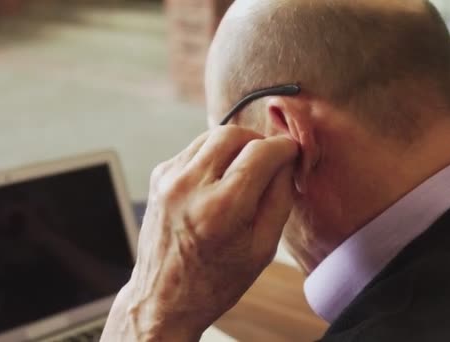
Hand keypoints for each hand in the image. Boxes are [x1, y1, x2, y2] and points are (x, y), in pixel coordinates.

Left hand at [102, 126, 298, 340]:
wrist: (164, 299)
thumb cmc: (216, 281)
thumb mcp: (263, 248)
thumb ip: (280, 197)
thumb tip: (287, 160)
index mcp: (221, 209)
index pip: (261, 152)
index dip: (283, 147)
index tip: (291, 152)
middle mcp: (189, 187)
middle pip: (233, 133)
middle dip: (258, 141)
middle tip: (269, 160)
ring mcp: (168, 179)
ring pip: (211, 136)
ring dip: (235, 146)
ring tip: (244, 171)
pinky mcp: (158, 176)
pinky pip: (194, 149)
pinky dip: (213, 156)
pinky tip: (219, 180)